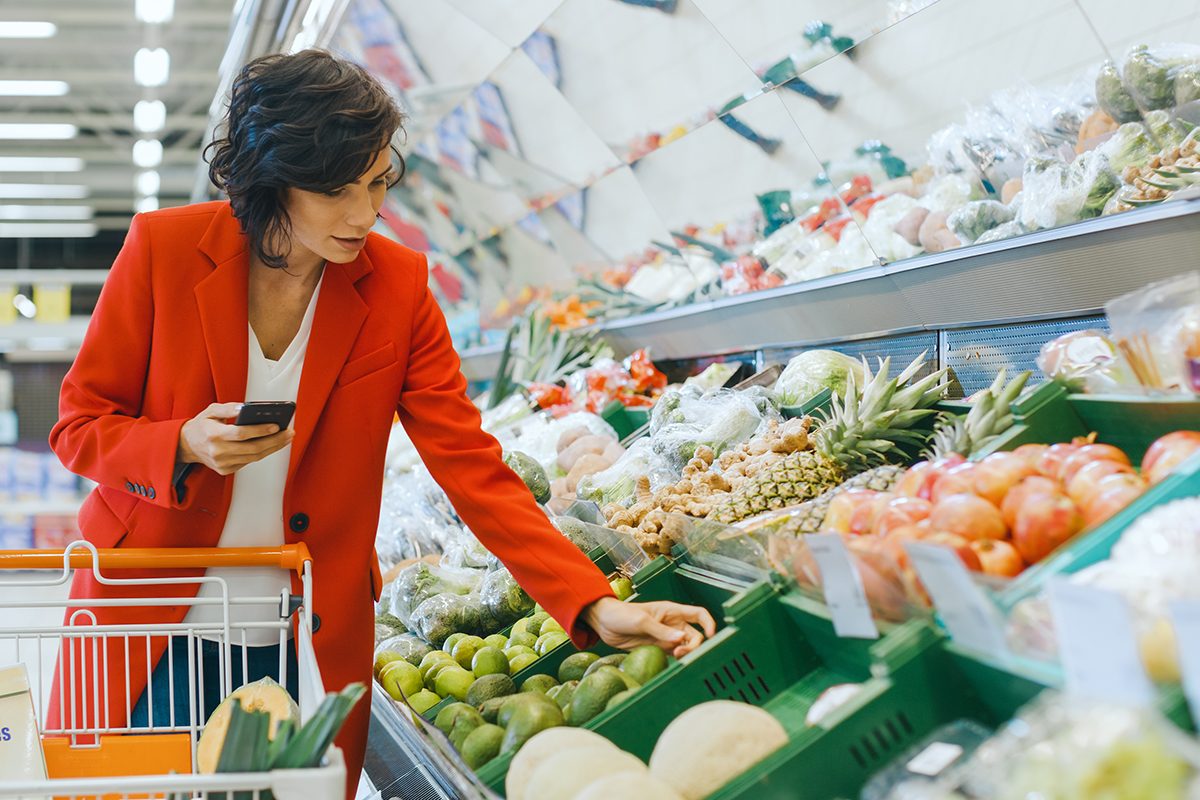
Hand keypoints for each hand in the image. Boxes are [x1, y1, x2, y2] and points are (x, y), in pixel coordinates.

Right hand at [177, 402, 293, 475]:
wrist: (187, 446)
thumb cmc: (201, 426)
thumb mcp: (211, 411)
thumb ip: (228, 408)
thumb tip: (245, 408)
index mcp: (213, 435)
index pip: (241, 434)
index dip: (260, 431)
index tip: (276, 426)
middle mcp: (218, 452)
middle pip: (252, 448)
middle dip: (274, 441)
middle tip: (289, 433)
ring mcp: (222, 464)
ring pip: (253, 457)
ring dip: (272, 448)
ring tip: (286, 438)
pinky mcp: (226, 470)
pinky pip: (249, 462)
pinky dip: (262, 453)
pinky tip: (273, 444)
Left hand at [583, 596, 716, 658]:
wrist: (604, 623)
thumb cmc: (621, 614)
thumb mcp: (641, 621)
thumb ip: (661, 631)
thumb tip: (680, 640)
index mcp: (672, 611)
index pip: (699, 614)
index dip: (709, 623)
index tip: (711, 635)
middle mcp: (673, 624)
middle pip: (695, 635)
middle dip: (694, 645)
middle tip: (681, 653)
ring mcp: (666, 636)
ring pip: (686, 647)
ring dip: (686, 654)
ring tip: (676, 658)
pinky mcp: (658, 647)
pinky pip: (674, 655)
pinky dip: (677, 660)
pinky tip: (672, 663)